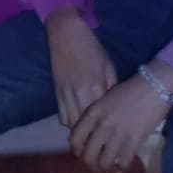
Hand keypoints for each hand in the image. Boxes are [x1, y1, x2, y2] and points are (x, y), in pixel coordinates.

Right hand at [46, 7, 116, 127]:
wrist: (67, 35)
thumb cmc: (92, 48)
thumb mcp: (108, 66)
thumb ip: (111, 87)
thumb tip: (116, 104)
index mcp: (96, 87)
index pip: (103, 115)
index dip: (109, 126)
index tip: (116, 132)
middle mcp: (80, 95)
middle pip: (87, 125)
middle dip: (95, 133)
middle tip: (104, 137)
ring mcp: (66, 95)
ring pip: (72, 124)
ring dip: (81, 131)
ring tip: (91, 134)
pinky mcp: (56, 93)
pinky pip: (62, 116)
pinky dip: (70, 122)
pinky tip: (78, 122)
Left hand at [70, 63, 172, 172]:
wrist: (155, 84)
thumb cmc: (132, 88)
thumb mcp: (107, 98)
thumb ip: (98, 114)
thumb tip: (94, 133)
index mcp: (93, 112)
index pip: (75, 138)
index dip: (77, 151)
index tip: (84, 153)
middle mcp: (102, 124)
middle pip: (88, 155)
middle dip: (91, 165)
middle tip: (98, 166)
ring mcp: (118, 133)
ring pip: (104, 163)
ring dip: (106, 170)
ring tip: (111, 169)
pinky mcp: (135, 139)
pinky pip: (123, 162)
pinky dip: (123, 168)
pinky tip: (124, 165)